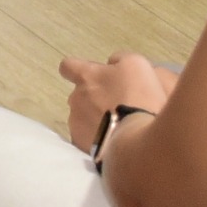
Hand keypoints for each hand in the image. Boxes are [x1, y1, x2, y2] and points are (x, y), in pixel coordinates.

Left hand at [60, 53, 175, 152]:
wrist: (138, 142)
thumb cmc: (139, 97)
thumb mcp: (137, 65)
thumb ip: (120, 60)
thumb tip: (112, 64)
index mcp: (86, 77)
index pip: (68, 66)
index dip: (78, 70)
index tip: (92, 76)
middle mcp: (75, 99)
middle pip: (80, 95)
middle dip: (94, 99)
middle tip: (118, 106)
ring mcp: (76, 124)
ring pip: (82, 118)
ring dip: (96, 120)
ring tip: (119, 128)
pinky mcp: (81, 147)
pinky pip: (87, 139)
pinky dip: (97, 140)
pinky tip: (114, 142)